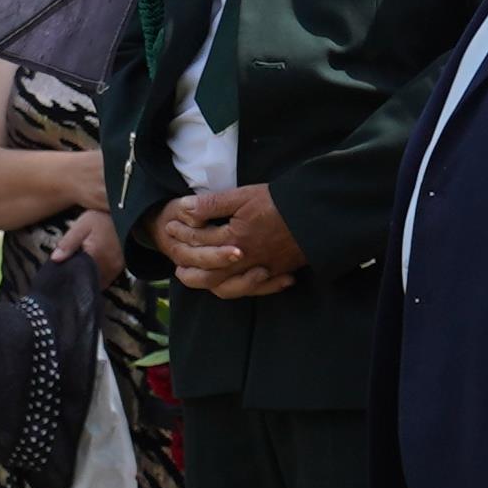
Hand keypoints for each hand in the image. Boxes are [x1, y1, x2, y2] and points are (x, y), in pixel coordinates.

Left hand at [68, 209, 126, 284]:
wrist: (128, 215)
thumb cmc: (104, 219)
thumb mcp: (83, 225)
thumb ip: (68, 242)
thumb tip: (55, 259)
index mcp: (95, 256)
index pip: (77, 275)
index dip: (69, 276)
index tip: (61, 274)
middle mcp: (107, 267)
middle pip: (88, 281)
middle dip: (79, 279)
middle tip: (70, 272)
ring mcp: (115, 269)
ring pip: (98, 282)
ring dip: (89, 278)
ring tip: (81, 270)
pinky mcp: (120, 268)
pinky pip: (106, 279)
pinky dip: (98, 276)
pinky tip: (92, 268)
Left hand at [156, 186, 303, 300]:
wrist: (317, 215)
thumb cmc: (279, 202)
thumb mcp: (243, 196)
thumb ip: (212, 205)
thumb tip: (184, 209)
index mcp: (233, 239)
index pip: (199, 240)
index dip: (182, 233)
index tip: (170, 227)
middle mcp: (244, 260)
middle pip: (208, 272)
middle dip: (189, 268)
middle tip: (176, 264)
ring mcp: (261, 270)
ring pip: (228, 287)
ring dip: (209, 284)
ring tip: (198, 278)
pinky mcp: (276, 273)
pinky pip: (253, 290)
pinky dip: (241, 290)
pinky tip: (234, 285)